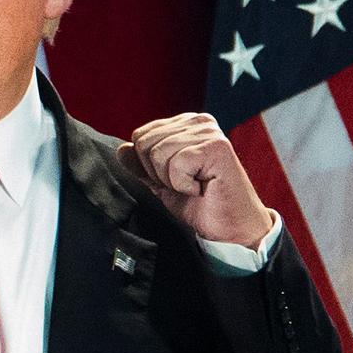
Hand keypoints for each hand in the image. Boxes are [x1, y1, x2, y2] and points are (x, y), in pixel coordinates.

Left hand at [118, 114, 274, 247]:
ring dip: (172, 181)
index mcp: (186, 125)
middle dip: (158, 174)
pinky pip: (176, 164)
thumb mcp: (162, 184)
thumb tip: (122, 150)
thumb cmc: (202, 206)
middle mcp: (199, 122)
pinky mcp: (216, 147)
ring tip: (195, 186)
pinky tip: (202, 188)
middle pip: (145, 142)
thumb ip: (142, 166)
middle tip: (186, 185)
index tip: (176, 179)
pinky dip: (184, 185)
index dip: (149, 167)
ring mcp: (209, 132)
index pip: (141, 135)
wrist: (230, 229)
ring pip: (158, 154)